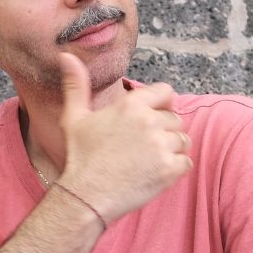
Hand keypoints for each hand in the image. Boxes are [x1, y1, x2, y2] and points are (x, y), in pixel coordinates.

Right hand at [55, 53, 191, 221]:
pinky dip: (175, 168)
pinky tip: (155, 172)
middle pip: (175, 119)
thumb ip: (76, 85)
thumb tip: (66, 56)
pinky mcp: (169, 169)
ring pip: (183, 140)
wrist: (85, 196)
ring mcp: (161, 146)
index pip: (166, 92)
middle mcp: (149, 121)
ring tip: (148, 160)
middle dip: (164, 131)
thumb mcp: (74, 117)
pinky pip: (186, 161)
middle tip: (143, 147)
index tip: (151, 119)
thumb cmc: (80, 157)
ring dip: (171, 149)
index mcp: (131, 105)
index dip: (162, 105)